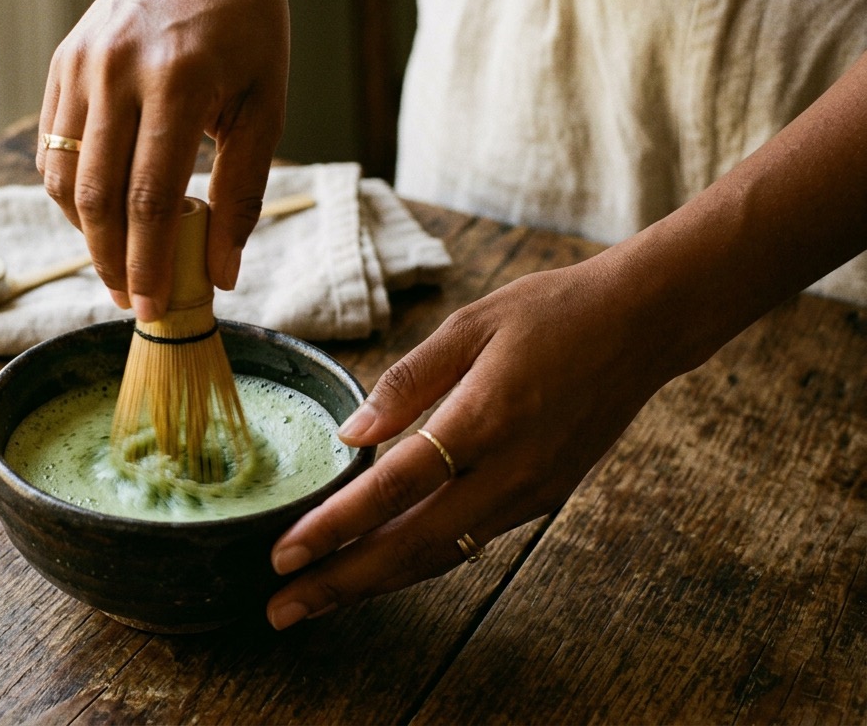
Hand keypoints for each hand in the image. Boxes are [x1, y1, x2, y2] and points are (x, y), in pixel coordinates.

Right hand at [37, 0, 289, 320]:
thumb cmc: (246, 28)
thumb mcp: (264, 106)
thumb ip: (242, 193)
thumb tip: (222, 274)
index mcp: (177, 82)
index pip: (148, 200)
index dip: (148, 264)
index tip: (154, 307)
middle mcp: (117, 73)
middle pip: (97, 197)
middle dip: (110, 261)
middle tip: (129, 298)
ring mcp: (81, 65)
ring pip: (63, 176)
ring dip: (85, 232)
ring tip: (115, 260)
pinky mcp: (62, 61)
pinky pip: (51, 145)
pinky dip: (70, 190)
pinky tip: (98, 211)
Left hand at [265, 255, 688, 629]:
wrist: (643, 327)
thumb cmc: (551, 313)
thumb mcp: (470, 324)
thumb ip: (407, 382)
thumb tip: (350, 434)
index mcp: (485, 417)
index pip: (394, 488)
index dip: (334, 527)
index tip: (283, 555)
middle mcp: (510, 470)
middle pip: (412, 545)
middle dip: (341, 583)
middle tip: (281, 611)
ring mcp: (531, 493)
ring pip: (440, 555)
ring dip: (374, 584)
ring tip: (316, 602)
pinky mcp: (542, 500)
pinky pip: (468, 542)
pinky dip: (416, 562)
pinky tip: (375, 569)